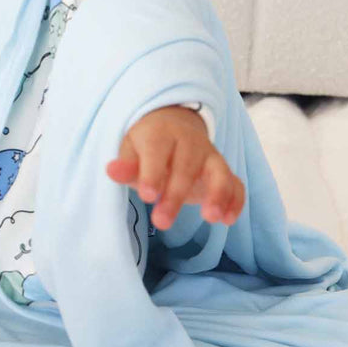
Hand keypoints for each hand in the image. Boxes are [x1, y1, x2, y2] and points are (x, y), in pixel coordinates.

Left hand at [105, 105, 244, 230]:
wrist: (172, 125)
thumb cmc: (146, 145)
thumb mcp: (130, 150)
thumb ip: (125, 165)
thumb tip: (111, 171)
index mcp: (161, 133)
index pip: (157, 150)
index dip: (152, 173)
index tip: (146, 196)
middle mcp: (189, 142)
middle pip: (186, 166)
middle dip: (175, 195)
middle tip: (161, 222)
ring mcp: (210, 156)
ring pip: (219, 171)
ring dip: (217, 194)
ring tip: (210, 218)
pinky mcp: (223, 170)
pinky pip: (236, 183)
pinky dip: (236, 200)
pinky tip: (228, 219)